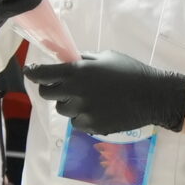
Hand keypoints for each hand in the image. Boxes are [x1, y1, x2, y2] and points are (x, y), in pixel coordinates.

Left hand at [24, 50, 184, 134]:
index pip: (42, 74)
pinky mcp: (92, 127)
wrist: (153, 96)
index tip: (31, 71)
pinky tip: (98, 110)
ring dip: (69, 103)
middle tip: (63, 86)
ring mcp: (83, 112)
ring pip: (62, 109)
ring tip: (88, 98)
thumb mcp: (106, 57)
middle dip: (51, 88)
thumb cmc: (131, 71)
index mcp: (77, 72)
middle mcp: (75, 93)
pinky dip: (82, 116)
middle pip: (47, 94)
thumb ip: (82, 61)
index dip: (33, 72)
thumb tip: (65, 61)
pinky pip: (77, 122)